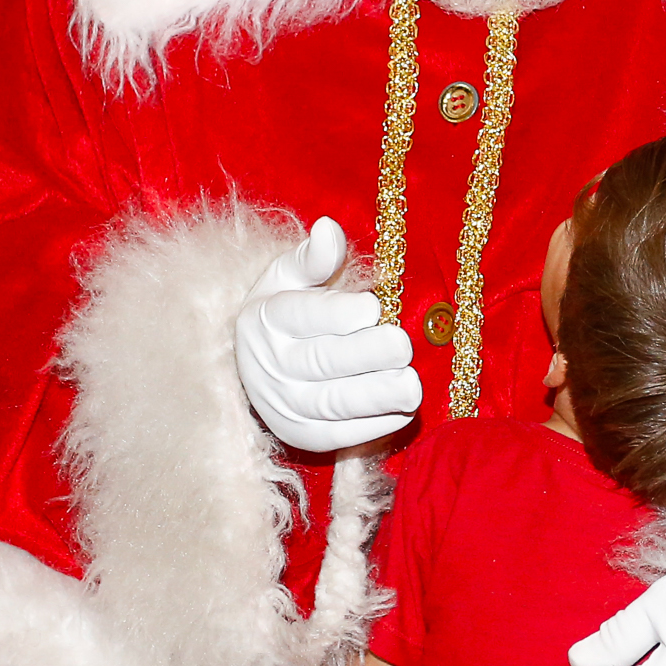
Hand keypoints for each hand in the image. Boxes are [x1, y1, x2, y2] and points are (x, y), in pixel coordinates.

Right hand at [235, 218, 418, 452]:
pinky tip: (401, 411)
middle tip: (403, 346)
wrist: (253, 366)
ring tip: (412, 386)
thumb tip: (328, 228)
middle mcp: (269, 364)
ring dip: (375, 397)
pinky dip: (371, 427)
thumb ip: (313, 257)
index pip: (301, 317)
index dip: (337, 314)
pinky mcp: (300, 435)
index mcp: (266, 317)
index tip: (373, 308)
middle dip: (365, 356)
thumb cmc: (285, 310)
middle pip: (320, 363)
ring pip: (331, 405)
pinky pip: (337, 437)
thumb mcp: (289, 276)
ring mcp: (282, 405)